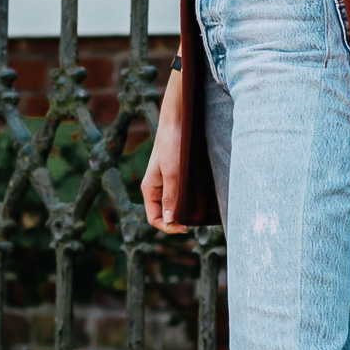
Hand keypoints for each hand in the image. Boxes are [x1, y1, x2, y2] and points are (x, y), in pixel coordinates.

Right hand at [141, 72, 187, 232]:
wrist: (178, 121)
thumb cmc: (172, 144)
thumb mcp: (172, 172)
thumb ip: (171, 196)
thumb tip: (170, 220)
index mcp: (149, 189)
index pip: (154, 218)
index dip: (168, 227)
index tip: (186, 228)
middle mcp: (156, 188)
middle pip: (164, 214)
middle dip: (177, 222)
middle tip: (195, 222)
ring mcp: (166, 182)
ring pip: (173, 205)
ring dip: (184, 212)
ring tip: (199, 214)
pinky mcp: (176, 176)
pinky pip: (180, 195)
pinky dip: (188, 202)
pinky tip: (200, 201)